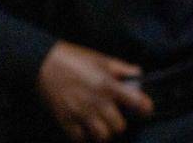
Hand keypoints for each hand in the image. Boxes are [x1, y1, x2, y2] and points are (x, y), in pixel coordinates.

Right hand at [36, 41, 153, 141]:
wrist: (45, 63)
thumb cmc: (76, 59)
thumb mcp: (103, 59)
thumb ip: (123, 69)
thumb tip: (138, 74)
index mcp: (109, 85)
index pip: (136, 101)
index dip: (145, 107)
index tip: (146, 109)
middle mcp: (97, 102)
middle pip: (119, 126)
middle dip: (120, 122)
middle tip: (117, 116)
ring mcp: (80, 113)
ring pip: (102, 136)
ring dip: (105, 132)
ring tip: (103, 124)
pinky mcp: (65, 120)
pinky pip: (79, 138)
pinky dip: (85, 135)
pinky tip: (86, 127)